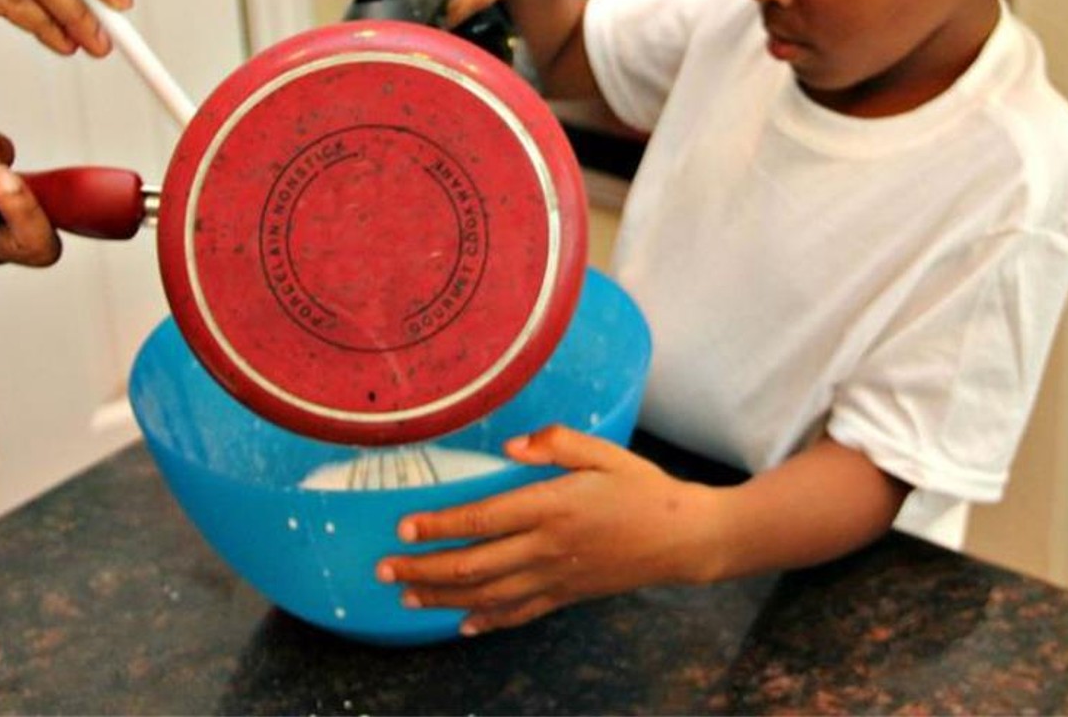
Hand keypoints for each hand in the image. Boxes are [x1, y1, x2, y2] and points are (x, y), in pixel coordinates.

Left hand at [375, 425, 719, 634]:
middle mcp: (546, 547)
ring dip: (441, 598)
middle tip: (384, 570)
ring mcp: (555, 577)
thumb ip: (557, 443)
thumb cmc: (642, 487)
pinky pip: (518, 614)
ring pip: (486, 595)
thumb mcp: (604, 452)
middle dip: (423, 569)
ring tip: (406, 597)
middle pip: (472, 565)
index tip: (404, 528)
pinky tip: (461, 625)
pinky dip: (486, 621)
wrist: (682, 538)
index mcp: (551, 506)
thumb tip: (512, 444)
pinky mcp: (566, 595)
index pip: (482, 520)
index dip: (439, 526)